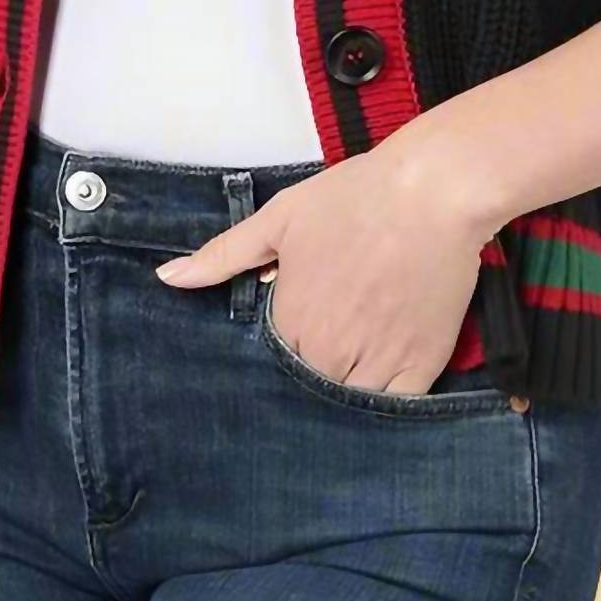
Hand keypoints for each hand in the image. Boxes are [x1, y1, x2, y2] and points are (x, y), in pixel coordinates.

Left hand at [154, 126, 503, 394]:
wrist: (433, 192)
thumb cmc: (356, 197)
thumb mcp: (279, 217)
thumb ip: (223, 255)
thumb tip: (167, 278)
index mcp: (290, 318)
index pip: (271, 360)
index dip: (280, 348)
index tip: (295, 331)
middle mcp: (328, 350)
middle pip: (307, 387)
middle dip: (310, 371)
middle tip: (326, 347)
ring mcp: (376, 363)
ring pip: (346, 405)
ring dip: (342, 392)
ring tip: (351, 364)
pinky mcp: (421, 367)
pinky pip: (393, 409)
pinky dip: (384, 405)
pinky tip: (381, 386)